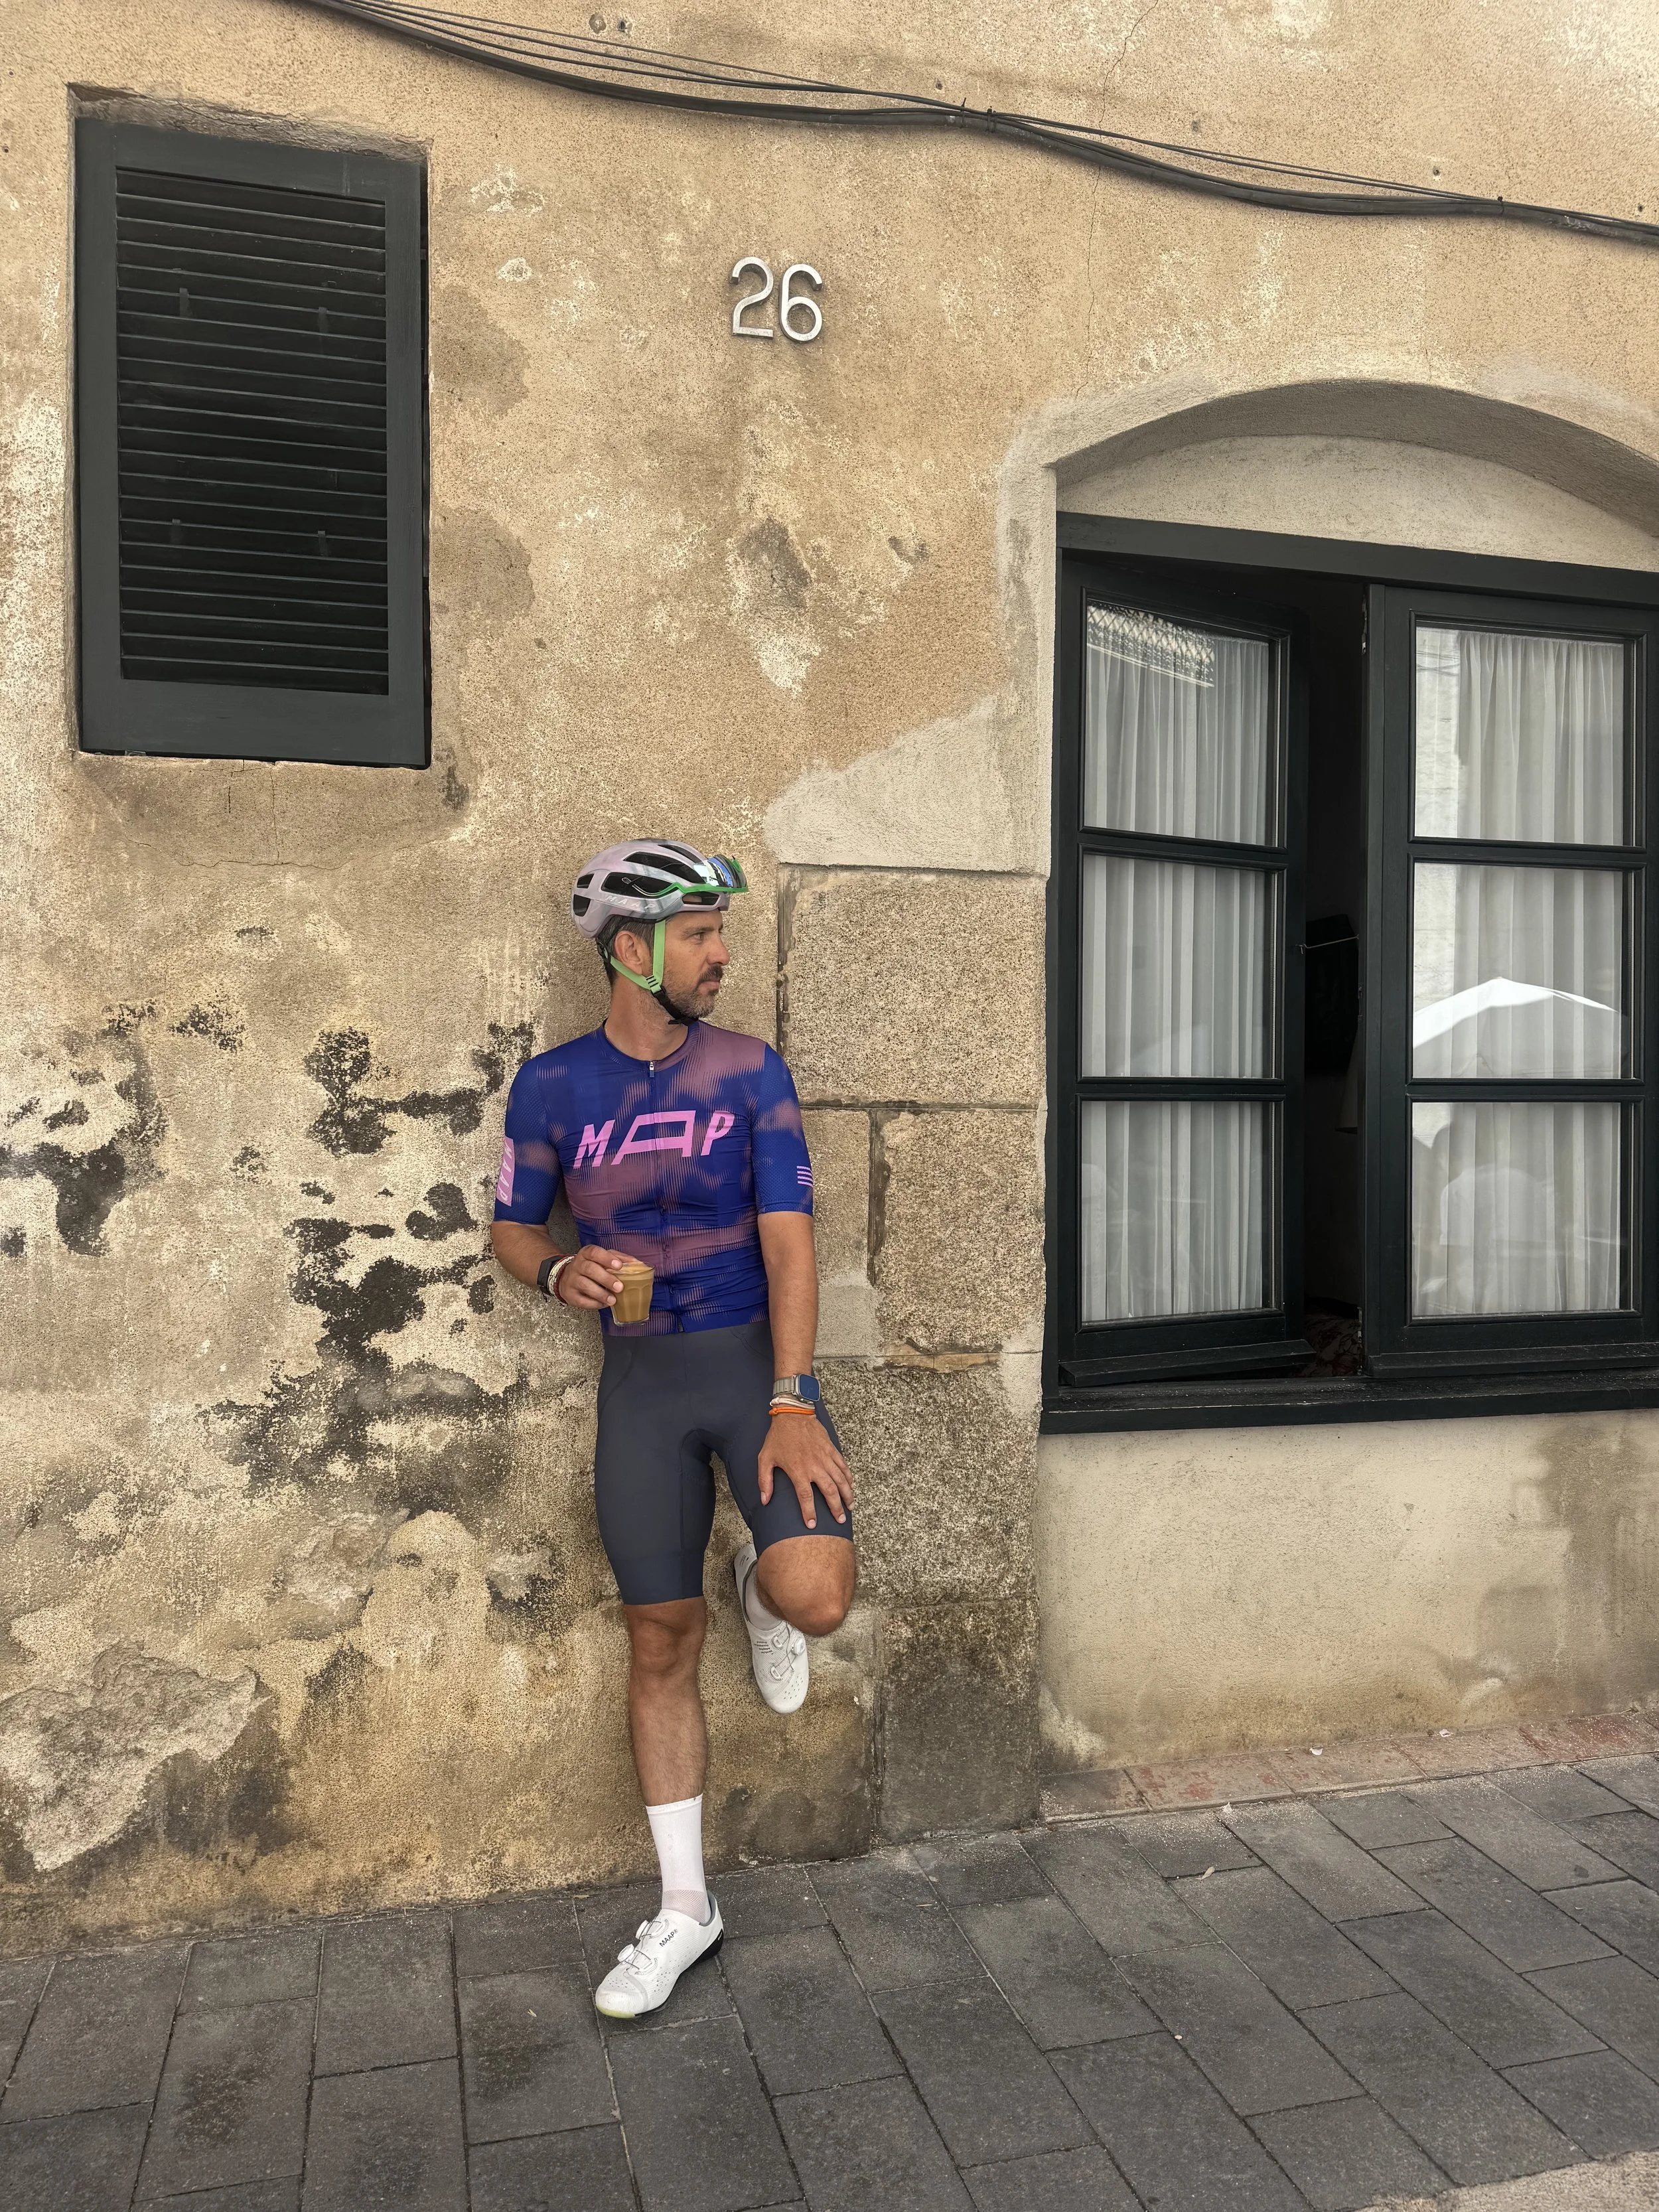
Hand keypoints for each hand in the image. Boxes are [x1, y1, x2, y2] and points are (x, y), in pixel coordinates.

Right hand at [555, 1245, 630, 1308]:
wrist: (567, 1277)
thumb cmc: (590, 1266)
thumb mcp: (602, 1258)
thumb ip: (619, 1259)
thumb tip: (637, 1263)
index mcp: (586, 1254)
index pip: (594, 1252)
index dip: (607, 1258)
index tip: (619, 1266)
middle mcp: (577, 1265)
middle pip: (590, 1269)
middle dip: (606, 1278)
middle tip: (619, 1287)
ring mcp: (571, 1280)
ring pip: (584, 1285)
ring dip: (600, 1293)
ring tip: (612, 1300)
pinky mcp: (570, 1294)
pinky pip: (581, 1300)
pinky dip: (593, 1303)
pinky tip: (603, 1304)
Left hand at [757, 1413, 852, 1529]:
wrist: (792, 1414)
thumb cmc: (778, 1437)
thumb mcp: (765, 1458)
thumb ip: (765, 1481)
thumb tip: (765, 1500)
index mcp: (798, 1470)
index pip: (806, 1497)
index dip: (809, 1512)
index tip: (812, 1524)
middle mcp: (814, 1466)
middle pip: (830, 1491)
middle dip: (836, 1508)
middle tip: (840, 1520)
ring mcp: (825, 1457)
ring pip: (840, 1480)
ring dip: (847, 1494)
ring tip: (850, 1506)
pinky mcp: (831, 1449)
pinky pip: (843, 1465)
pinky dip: (848, 1477)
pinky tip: (851, 1485)